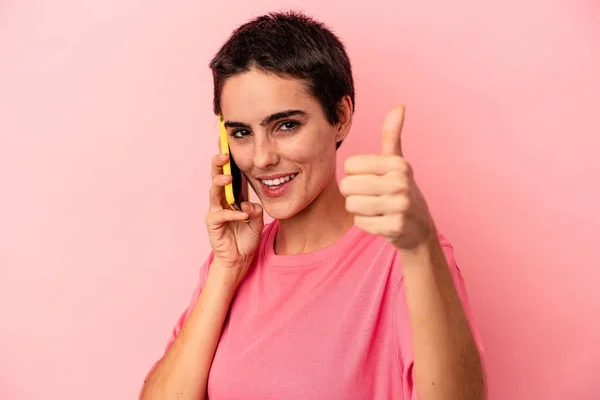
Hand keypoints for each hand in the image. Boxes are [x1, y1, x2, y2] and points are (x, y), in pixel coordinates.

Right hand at [205, 153, 263, 283]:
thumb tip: (251, 204)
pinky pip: (221, 215)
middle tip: (223, 154)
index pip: (231, 173)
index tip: (228, 142)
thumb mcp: (257, 220)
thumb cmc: (246, 237)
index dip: (230, 159)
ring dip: (220, 183)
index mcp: (233, 195)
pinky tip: (244, 215)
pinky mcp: (213, 223)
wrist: (239, 258)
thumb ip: (256, 209)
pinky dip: (233, 214)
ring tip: (228, 178)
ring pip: (214, 191)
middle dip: (219, 164)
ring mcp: (215, 210)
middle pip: (217, 176)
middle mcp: (222, 200)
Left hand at [340, 105, 435, 249]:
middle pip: (347, 186)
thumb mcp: (397, 162)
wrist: (420, 228)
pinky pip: (360, 223)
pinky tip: (380, 221)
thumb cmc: (401, 190)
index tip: (371, 179)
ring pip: (351, 205)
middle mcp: (400, 183)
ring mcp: (399, 206)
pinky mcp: (394, 227)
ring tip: (376, 208)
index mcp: (397, 164)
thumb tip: (399, 106)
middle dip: (354, 194)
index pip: (350, 165)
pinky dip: (366, 224)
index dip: (355, 174)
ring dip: (359, 209)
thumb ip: (392, 135)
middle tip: (371, 196)